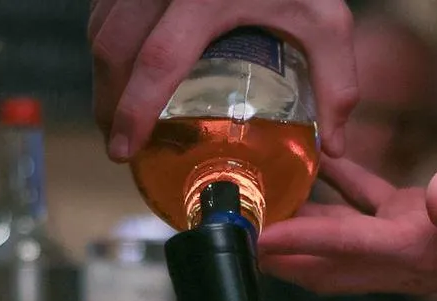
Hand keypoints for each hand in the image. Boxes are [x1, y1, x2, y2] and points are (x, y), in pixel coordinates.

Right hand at [88, 0, 358, 160]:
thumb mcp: (327, 22)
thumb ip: (336, 84)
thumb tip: (335, 149)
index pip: (158, 61)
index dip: (135, 110)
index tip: (126, 149)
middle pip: (115, 49)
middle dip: (108, 103)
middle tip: (121, 147)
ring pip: (101, 28)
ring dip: (103, 76)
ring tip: (117, 118)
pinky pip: (104, 9)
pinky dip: (106, 45)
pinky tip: (122, 74)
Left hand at [259, 135, 436, 294]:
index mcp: (422, 252)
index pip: (343, 249)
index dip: (295, 242)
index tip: (252, 237)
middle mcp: (408, 263)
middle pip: (327, 267)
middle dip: (280, 257)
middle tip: (232, 240)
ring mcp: (408, 251)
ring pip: (337, 252)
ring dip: (298, 238)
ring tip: (257, 216)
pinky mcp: (411, 228)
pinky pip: (362, 219)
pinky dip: (335, 202)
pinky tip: (315, 169)